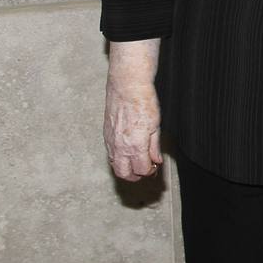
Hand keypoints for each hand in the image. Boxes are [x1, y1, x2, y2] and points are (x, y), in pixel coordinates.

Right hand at [104, 39, 162, 180]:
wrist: (127, 86)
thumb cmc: (144, 102)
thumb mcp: (156, 126)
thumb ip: (154, 147)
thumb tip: (155, 161)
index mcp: (135, 145)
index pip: (141, 170)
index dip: (149, 171)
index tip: (155, 167)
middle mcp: (120, 146)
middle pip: (124, 174)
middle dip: (136, 176)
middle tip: (146, 169)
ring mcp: (110, 141)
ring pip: (115, 165)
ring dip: (126, 168)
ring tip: (138, 161)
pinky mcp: (106, 135)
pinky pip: (110, 154)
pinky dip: (119, 158)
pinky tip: (128, 151)